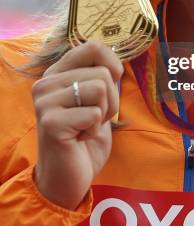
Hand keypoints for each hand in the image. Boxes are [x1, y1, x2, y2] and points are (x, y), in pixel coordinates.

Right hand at [32, 40, 123, 210]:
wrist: (66, 179)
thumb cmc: (84, 138)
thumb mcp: (96, 101)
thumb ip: (100, 77)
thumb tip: (115, 58)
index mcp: (58, 73)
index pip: (93, 46)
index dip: (113, 64)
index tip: (111, 86)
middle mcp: (46, 83)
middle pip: (103, 72)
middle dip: (111, 100)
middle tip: (94, 119)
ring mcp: (46, 102)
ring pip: (101, 89)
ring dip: (104, 114)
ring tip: (86, 128)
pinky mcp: (51, 122)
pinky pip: (94, 114)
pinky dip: (95, 130)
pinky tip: (79, 140)